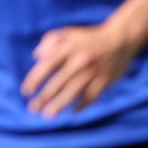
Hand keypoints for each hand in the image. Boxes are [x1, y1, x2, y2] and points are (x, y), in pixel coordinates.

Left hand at [20, 23, 137, 117]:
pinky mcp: (105, 80)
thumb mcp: (70, 32)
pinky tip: (72, 111)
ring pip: (73, 92)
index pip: (47, 65)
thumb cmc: (90, 37)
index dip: (34, 79)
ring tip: (47, 114)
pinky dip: (81, 106)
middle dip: (43, 98)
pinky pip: (90, 97)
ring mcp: (93, 71)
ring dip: (58, 105)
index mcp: (70, 47)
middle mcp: (81, 60)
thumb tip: (37, 56)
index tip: (26, 91)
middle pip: (58, 82)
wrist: (121, 38)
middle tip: (32, 108)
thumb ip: (50, 40)